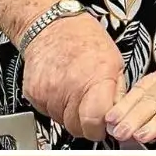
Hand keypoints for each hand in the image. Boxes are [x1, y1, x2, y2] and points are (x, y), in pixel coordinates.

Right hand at [21, 11, 125, 141]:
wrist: (51, 26)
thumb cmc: (85, 39)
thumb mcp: (116, 63)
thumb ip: (118, 93)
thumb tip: (122, 117)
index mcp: (95, 80)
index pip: (96, 122)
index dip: (104, 129)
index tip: (109, 127)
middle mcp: (69, 89)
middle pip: (79, 128)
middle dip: (89, 126)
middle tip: (95, 113)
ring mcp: (48, 93)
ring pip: (63, 122)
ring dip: (72, 116)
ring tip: (78, 96)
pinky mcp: (33, 94)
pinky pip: (48, 112)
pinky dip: (58, 108)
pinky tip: (64, 92)